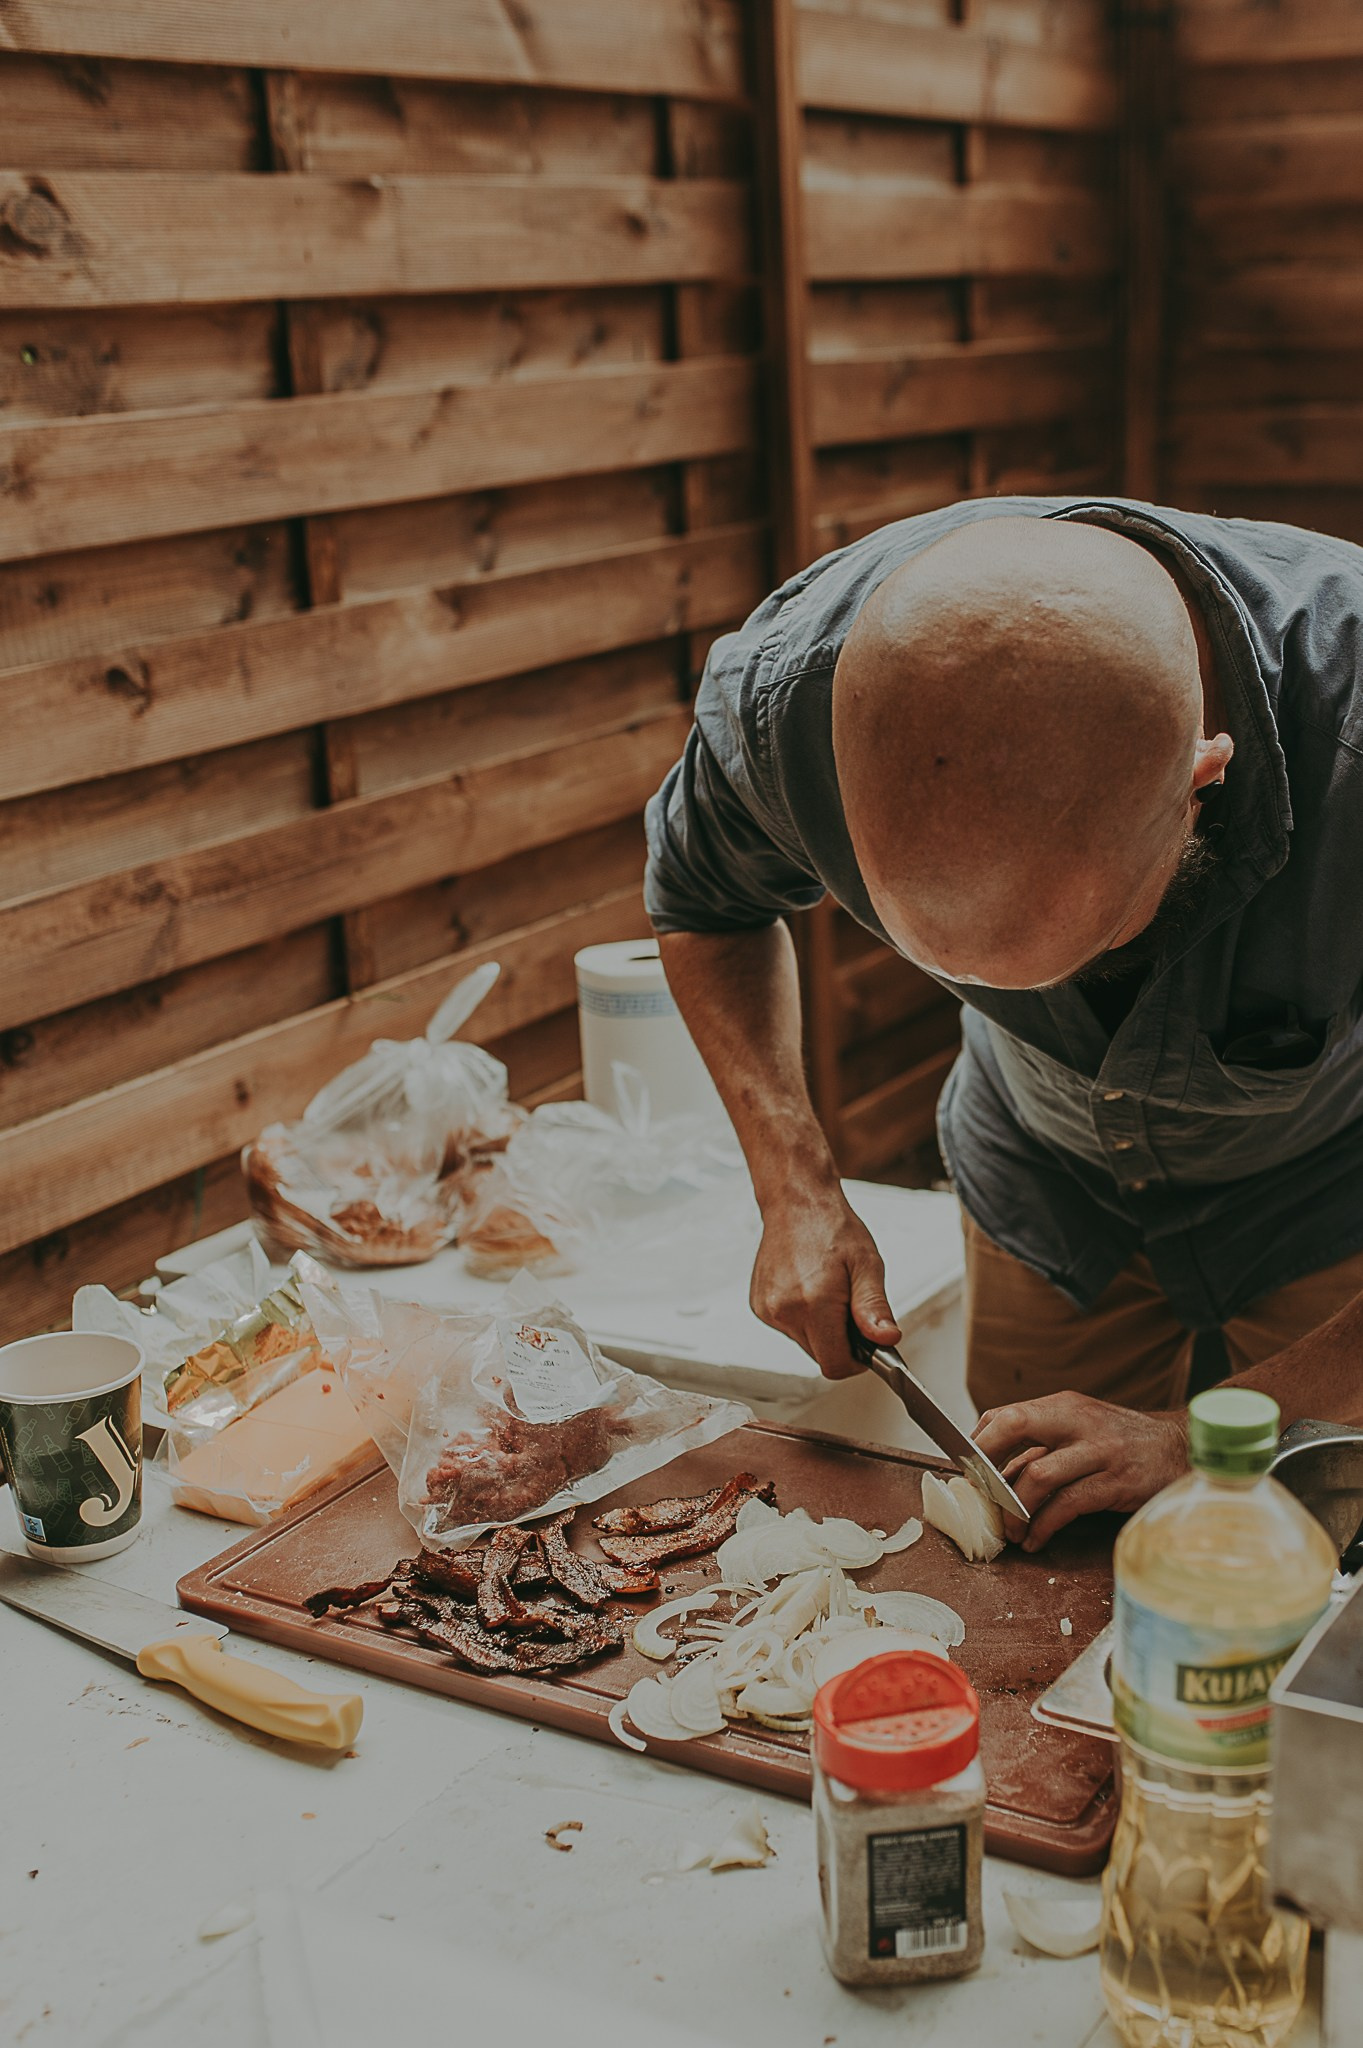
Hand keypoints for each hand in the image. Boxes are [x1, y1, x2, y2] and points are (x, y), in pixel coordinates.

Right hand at [750, 1186, 899, 1378]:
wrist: (796, 1203)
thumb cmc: (832, 1227)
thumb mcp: (867, 1264)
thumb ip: (874, 1307)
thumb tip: (886, 1339)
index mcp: (813, 1302)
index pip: (835, 1365)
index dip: (856, 1361)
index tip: (867, 1343)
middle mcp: (784, 1310)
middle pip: (820, 1356)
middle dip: (840, 1341)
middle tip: (850, 1305)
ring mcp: (768, 1309)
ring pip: (805, 1343)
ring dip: (822, 1329)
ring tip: (828, 1291)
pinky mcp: (760, 1306)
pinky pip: (789, 1328)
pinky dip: (804, 1318)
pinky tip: (809, 1289)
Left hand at [972, 1392, 1188, 1550]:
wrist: (1182, 1448)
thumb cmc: (1123, 1441)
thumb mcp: (1082, 1425)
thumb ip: (1044, 1438)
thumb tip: (992, 1467)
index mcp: (1064, 1405)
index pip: (1006, 1414)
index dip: (978, 1442)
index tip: (964, 1471)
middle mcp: (1078, 1421)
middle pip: (1014, 1425)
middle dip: (984, 1461)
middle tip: (976, 1494)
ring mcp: (1099, 1451)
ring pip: (1038, 1474)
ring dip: (1015, 1509)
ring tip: (1010, 1531)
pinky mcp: (1116, 1483)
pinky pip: (1068, 1505)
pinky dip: (1044, 1527)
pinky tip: (1036, 1540)